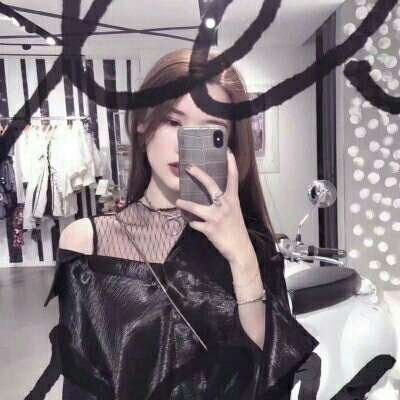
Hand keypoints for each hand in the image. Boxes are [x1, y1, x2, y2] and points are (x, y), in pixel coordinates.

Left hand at [175, 150, 255, 265]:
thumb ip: (225, 202)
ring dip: (185, 204)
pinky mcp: (209, 229)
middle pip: (211, 185)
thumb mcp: (234, 212)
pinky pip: (195, 224)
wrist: (240, 249)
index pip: (233, 178)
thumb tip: (214, 195)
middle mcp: (225, 205)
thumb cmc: (236, 230)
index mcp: (233, 200)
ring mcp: (216, 217)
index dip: (231, 164)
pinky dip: (192, 223)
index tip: (228, 151)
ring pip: (196, 207)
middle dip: (199, 175)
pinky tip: (192, 223)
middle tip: (188, 167)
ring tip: (178, 202)